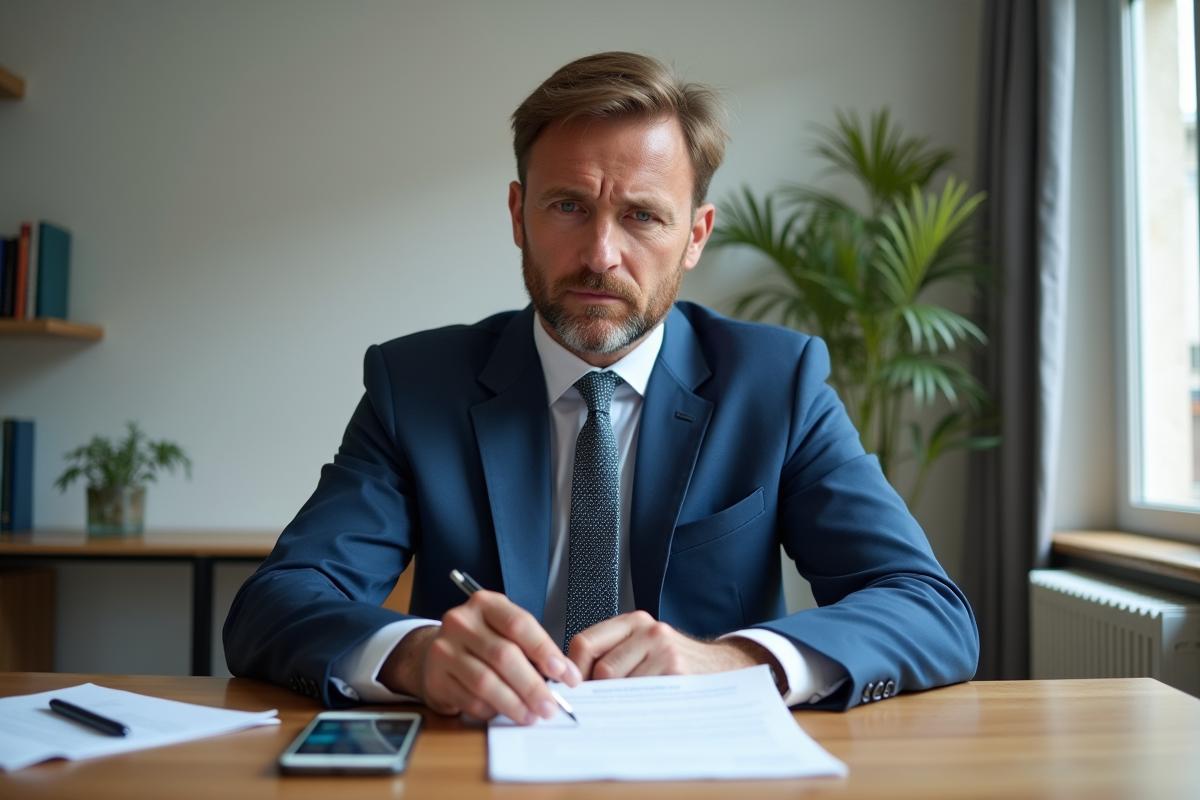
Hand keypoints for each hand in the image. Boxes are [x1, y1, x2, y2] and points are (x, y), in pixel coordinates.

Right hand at [378, 590, 581, 723]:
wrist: (434, 653)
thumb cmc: (480, 642)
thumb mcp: (503, 631)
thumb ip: (531, 646)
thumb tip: (565, 674)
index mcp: (485, 604)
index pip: (519, 624)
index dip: (545, 651)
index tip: (565, 674)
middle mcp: (461, 622)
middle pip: (504, 655)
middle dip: (532, 685)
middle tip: (550, 705)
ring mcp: (444, 650)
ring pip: (486, 682)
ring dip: (514, 703)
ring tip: (531, 715)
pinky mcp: (435, 679)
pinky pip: (470, 700)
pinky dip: (491, 711)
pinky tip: (502, 714)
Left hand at [567, 611, 784, 688]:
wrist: (725, 667)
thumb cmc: (677, 663)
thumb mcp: (643, 649)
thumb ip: (612, 657)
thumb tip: (570, 685)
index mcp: (633, 622)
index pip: (584, 642)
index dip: (573, 671)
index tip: (574, 692)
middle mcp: (647, 629)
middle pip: (599, 669)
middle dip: (597, 693)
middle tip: (601, 707)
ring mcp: (663, 648)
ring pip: (619, 684)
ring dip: (619, 702)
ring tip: (630, 707)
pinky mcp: (677, 670)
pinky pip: (641, 696)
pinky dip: (637, 708)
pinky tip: (646, 708)